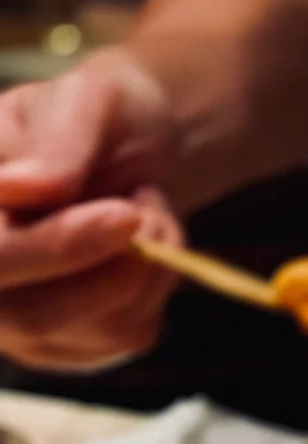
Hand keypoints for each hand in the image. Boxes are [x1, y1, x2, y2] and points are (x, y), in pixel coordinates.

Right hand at [0, 51, 182, 370]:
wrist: (127, 147)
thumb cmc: (95, 116)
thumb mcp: (86, 100)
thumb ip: (55, 145)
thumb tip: (15, 190)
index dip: (56, 248)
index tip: (126, 217)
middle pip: (30, 317)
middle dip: (109, 268)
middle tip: (144, 210)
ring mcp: (17, 322)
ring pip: (95, 330)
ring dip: (145, 267)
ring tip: (141, 210)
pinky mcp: (70, 343)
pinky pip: (128, 334)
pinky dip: (157, 284)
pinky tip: (141, 247)